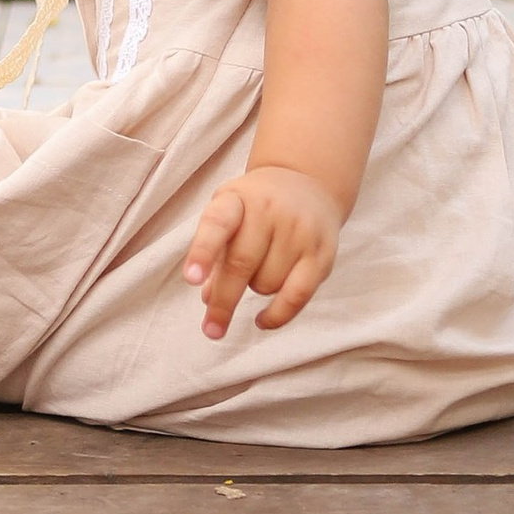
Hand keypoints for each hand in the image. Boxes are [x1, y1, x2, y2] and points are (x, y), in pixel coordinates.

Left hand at [183, 165, 342, 338]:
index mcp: (238, 198)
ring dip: (254, 290)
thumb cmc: (256, 206)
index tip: (191, 280)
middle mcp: (270, 210)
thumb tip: (208, 298)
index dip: (203, 252)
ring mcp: (299, 230)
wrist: (308, 183)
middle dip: (223, 302)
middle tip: (211, 329)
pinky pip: (296, 296)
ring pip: (266, 284)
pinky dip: (277, 315)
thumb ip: (216, 252)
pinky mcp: (322, 253)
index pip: (217, 224)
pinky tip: (262, 320)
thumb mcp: (229, 213)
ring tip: (259, 270)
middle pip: (242, 264)